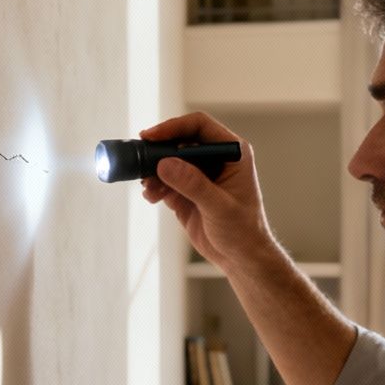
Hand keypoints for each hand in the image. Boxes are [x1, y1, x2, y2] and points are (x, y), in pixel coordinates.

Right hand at [138, 112, 279, 272]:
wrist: (240, 258)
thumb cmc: (243, 231)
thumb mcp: (219, 206)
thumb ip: (193, 184)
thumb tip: (165, 164)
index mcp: (232, 153)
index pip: (199, 126)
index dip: (173, 127)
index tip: (150, 137)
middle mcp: (215, 160)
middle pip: (179, 141)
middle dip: (158, 152)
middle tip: (141, 161)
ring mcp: (199, 175)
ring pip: (168, 161)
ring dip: (153, 172)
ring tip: (148, 188)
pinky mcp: (186, 190)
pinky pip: (163, 180)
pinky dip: (154, 186)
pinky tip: (152, 196)